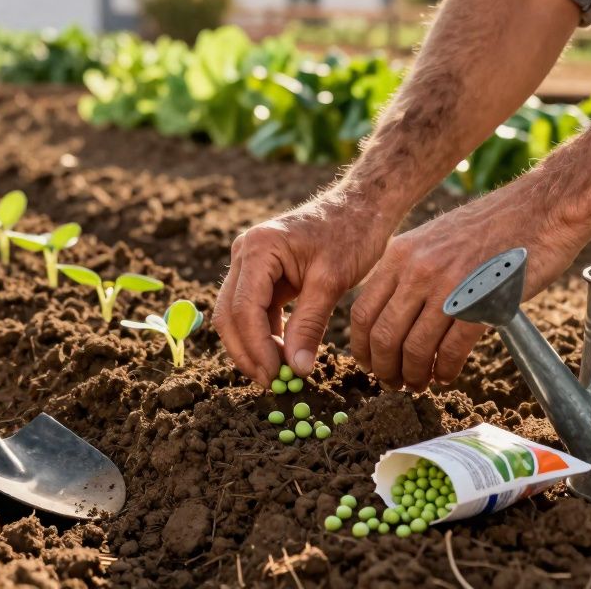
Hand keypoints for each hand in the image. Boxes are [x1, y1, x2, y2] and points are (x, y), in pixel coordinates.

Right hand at [214, 191, 392, 386]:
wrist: (361, 207)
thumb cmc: (351, 234)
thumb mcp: (332, 282)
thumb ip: (310, 325)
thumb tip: (296, 369)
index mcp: (258, 248)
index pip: (243, 309)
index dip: (256, 347)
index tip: (275, 376)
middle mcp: (245, 253)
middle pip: (229, 315)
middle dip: (247, 352)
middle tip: (272, 383)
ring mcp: (250, 263)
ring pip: (237, 316)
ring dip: (254, 346)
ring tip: (279, 374)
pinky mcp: (261, 273)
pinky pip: (254, 311)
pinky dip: (265, 334)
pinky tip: (284, 354)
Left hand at [350, 181, 590, 389]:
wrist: (541, 209)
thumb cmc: (489, 227)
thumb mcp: (432, 240)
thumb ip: (407, 272)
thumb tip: (388, 315)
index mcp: (400, 255)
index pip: (363, 312)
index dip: (362, 348)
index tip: (369, 364)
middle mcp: (418, 270)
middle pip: (384, 336)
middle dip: (386, 369)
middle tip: (395, 383)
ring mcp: (449, 286)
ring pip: (415, 349)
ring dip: (415, 375)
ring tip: (420, 384)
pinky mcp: (481, 303)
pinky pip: (451, 351)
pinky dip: (445, 370)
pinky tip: (447, 375)